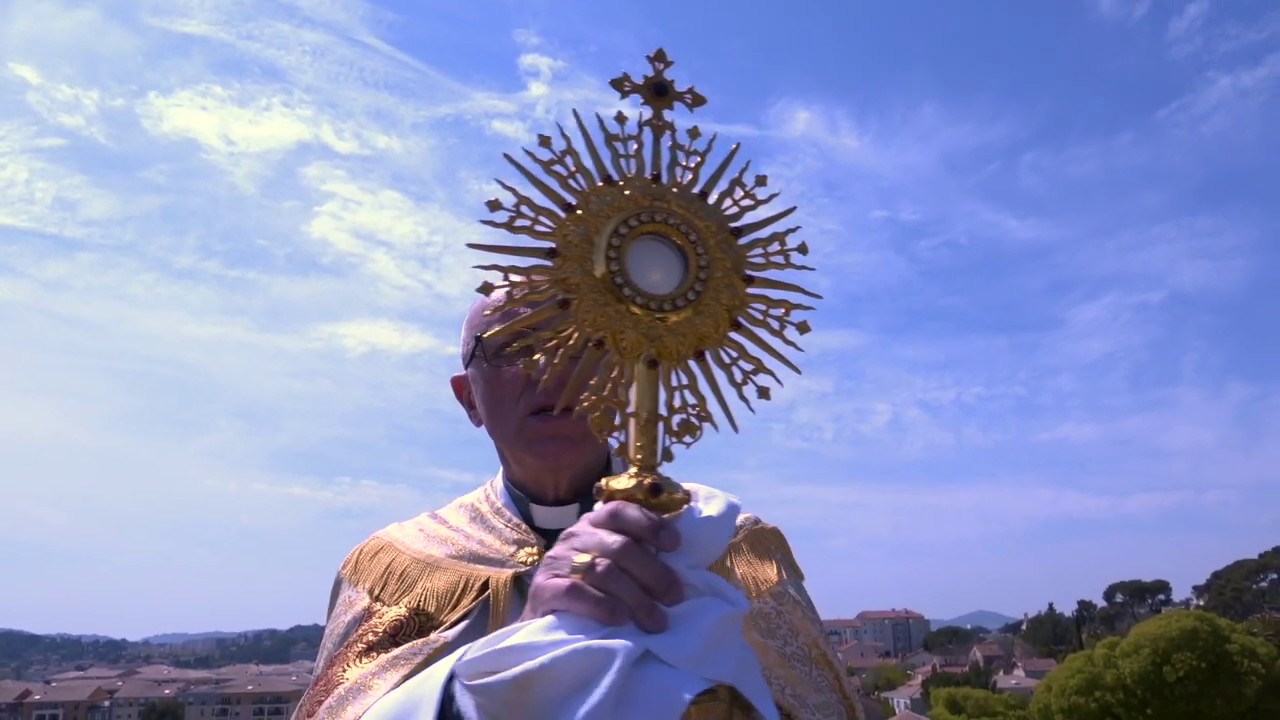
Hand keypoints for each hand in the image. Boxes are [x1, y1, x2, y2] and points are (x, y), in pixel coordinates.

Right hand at [521, 501, 683, 632]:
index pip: (620, 511)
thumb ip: (637, 556)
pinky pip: (575, 591)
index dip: (650, 525)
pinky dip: (602, 605)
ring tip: (655, 621)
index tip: (675, 545)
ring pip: (603, 571)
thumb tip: (682, 563)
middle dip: (653, 573)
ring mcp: (557, 561)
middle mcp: (575, 536)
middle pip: (620, 547)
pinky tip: (620, 619)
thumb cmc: (589, 591)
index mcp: (594, 524)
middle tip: (674, 598)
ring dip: (635, 597)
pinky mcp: (543, 589)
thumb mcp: (613, 565)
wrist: (544, 622)